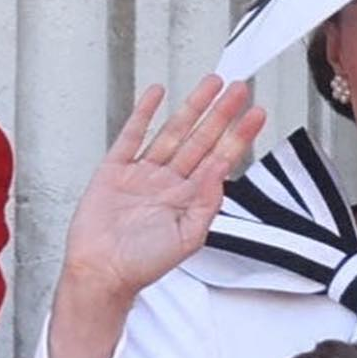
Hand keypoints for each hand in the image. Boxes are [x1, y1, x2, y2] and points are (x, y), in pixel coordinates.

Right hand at [48, 77, 263, 357]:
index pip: (219, 159)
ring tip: (212, 83)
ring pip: (172, 131)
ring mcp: (142, 173)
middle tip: (240, 89)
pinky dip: (143, 114)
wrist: (101, 273)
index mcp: (187, 199)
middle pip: (200, 139)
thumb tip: (221, 173)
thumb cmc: (141, 265)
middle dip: (221, 113)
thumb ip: (206, 205)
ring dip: (192, 106)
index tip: (255, 114)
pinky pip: (131, 135)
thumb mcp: (187, 239)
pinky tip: (157, 94)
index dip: (238, 136)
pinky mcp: (114, 170)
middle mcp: (167, 183)